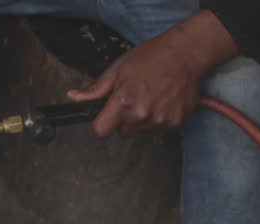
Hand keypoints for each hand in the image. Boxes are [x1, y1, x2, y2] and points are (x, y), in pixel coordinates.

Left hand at [67, 10, 237, 137]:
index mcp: (124, 102)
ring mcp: (160, 120)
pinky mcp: (176, 122)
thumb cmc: (151, 57)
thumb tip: (74, 97)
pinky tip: (163, 99)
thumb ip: (95, 89)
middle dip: (124, 120)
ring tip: (151, 95)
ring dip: (142, 119)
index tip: (105, 117)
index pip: (100, 131)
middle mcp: (141, 115)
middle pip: (122, 133)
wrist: (186, 54)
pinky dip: (159, 118)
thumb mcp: (117, 69)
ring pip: (141, 131)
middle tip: (134, 98)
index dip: (100, 124)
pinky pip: (159, 128)